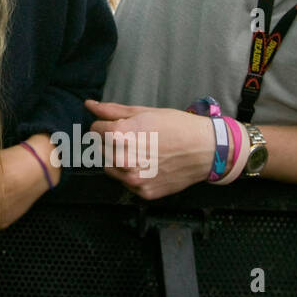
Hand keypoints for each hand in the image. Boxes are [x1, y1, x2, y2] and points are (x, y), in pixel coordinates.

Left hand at [87, 99, 215, 198]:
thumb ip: (112, 111)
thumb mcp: (144, 113)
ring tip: (140, 152)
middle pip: (100, 149)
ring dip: (118, 160)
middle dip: (111, 142)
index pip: (95, 130)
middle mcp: (123, 160)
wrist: (206, 149)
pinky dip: (133, 174)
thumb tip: (89, 105)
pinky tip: (149, 165)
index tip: (119, 125)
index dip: (106, 125)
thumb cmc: (176, 126)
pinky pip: (126, 182)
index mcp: (120, 136)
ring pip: (110, 167)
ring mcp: (134, 179)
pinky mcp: (144, 192)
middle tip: (132, 139)